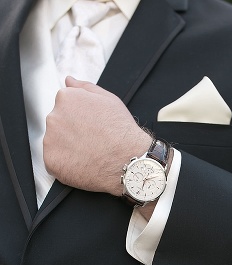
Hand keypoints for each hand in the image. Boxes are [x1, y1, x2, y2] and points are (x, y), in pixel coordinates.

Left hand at [44, 76, 151, 196]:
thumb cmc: (122, 132)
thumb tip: (69, 80)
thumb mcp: (110, 100)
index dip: (80, 119)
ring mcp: (50, 140)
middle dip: (72, 132)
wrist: (129, 160)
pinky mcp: (51, 160)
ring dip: (68, 149)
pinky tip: (83, 164)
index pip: (64, 107)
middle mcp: (54, 116)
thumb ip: (85, 88)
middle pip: (58, 125)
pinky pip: (54, 162)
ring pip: (54, 144)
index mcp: (66, 99)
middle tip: (93, 142)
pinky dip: (66, 165)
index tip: (92, 127)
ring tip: (90, 154)